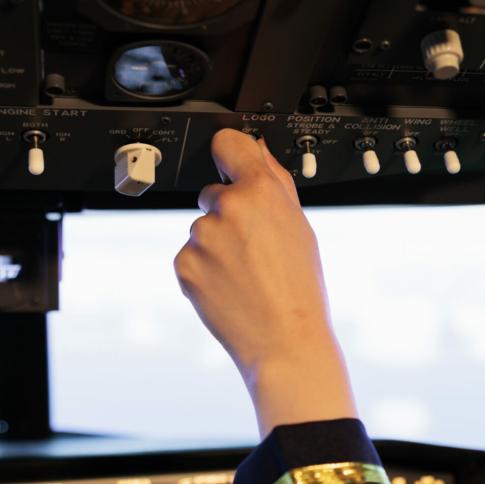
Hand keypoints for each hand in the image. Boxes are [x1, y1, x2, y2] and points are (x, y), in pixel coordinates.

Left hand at [175, 129, 356, 436]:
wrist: (284, 340)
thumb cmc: (299, 288)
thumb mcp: (300, 226)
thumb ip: (276, 181)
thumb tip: (257, 149)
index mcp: (261, 191)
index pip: (229, 142)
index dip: (230, 152)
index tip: (229, 160)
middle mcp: (227, 207)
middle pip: (215, 192)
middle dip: (229, 213)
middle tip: (256, 248)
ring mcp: (202, 237)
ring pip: (203, 228)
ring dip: (217, 244)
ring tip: (246, 273)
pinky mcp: (184, 264)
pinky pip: (190, 256)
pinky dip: (204, 269)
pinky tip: (229, 286)